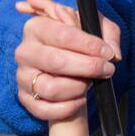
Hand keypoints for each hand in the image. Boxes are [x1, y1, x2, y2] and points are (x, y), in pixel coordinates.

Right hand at [14, 0, 121, 122]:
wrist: (66, 68)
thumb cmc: (79, 44)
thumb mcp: (95, 29)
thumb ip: (108, 33)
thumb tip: (112, 52)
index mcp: (37, 26)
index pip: (62, 34)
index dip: (88, 44)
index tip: (107, 53)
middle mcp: (25, 51)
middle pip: (55, 61)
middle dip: (87, 67)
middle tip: (107, 70)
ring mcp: (22, 76)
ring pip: (50, 88)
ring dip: (77, 88)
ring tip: (89, 83)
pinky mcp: (25, 98)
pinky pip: (44, 109)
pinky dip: (68, 108)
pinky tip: (80, 99)